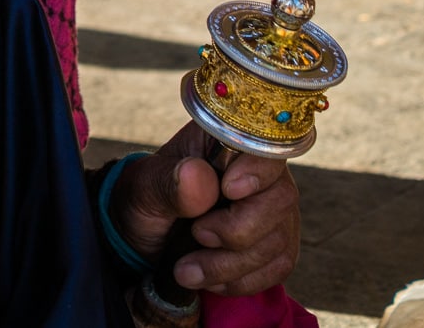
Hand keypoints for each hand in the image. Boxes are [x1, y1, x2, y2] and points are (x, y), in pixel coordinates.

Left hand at [111, 123, 299, 295]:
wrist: (146, 233)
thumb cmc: (147, 198)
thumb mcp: (144, 187)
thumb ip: (169, 181)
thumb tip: (199, 177)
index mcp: (228, 143)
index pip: (264, 148)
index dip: (256, 171)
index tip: (229, 190)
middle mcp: (261, 173)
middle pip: (279, 200)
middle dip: (236, 231)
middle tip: (196, 235)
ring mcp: (274, 210)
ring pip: (277, 241)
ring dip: (230, 265)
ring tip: (187, 270)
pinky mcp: (277, 244)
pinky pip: (277, 267)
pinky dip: (242, 281)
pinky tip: (211, 279)